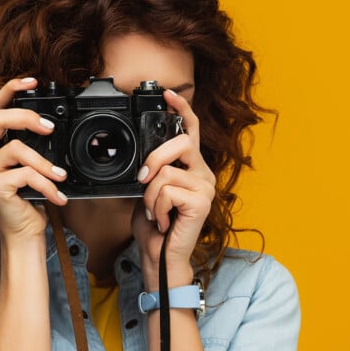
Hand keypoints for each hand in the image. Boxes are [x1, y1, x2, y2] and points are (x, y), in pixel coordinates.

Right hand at [0, 77, 67, 244]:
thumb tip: (51, 127)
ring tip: (60, 175)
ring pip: (16, 149)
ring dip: (43, 162)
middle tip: (49, 128)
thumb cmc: (28, 203)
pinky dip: (46, 185)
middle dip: (26, 117)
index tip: (32, 80)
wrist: (23, 236)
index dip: (10, 90)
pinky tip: (57, 197)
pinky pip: (24, 175)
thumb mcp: (31, 170)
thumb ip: (32, 149)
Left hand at [132, 89, 215, 287]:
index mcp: (191, 168)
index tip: (168, 94)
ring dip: (150, 196)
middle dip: (153, 160)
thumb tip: (143, 158)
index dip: (182, 109)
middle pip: (179, 143)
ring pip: (167, 172)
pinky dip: (157, 208)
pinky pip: (168, 191)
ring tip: (155, 213)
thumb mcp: (148, 191)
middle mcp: (203, 173)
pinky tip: (164, 221)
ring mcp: (206, 187)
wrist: (159, 256)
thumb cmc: (155, 226)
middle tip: (143, 181)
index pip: (190, 131)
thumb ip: (151, 171)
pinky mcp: (202, 202)